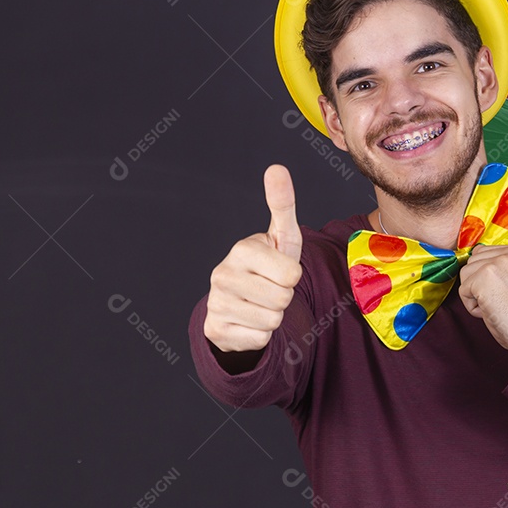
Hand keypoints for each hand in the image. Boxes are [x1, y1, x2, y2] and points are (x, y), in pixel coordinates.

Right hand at [203, 164, 302, 352]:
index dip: (292, 276)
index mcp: (242, 249)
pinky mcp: (216, 330)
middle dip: (283, 297)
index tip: (277, 270)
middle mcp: (223, 274)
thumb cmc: (267, 265)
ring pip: (273, 320)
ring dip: (273, 316)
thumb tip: (276, 168)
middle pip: (283, 298)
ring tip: (260, 303)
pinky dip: (260, 334)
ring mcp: (216, 304)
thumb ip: (282, 204)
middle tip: (269, 288)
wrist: (239, 302)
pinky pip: (260, 339)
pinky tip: (248, 321)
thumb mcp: (280, 236)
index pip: (291, 274)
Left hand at [457, 244, 507, 359]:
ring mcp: (497, 263)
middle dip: (479, 283)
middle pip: (473, 260)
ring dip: (474, 293)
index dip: (487, 275)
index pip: (485, 252)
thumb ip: (504, 266)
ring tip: (495, 304)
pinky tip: (490, 310)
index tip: (501, 290)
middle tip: (499, 299)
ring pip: (466, 273)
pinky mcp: (484, 278)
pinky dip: (472, 306)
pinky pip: (463, 290)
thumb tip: (477, 258)